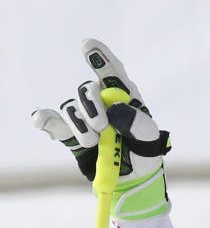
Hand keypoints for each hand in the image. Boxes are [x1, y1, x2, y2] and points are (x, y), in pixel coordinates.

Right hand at [32, 40, 170, 219]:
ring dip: (80, 125)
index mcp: (126, 98)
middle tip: (102, 126)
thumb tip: (115, 110)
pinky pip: (56, 124)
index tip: (87, 46)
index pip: (112, 72)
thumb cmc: (145, 155)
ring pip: (72, 110)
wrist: (132, 181)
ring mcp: (86, 119)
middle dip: (91, 106)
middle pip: (87, 90)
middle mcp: (103, 104)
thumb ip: (138, 123)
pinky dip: (48, 121)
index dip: (100, 58)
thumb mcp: (150, 139)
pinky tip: (41, 118)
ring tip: (94, 142)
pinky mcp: (73, 136)